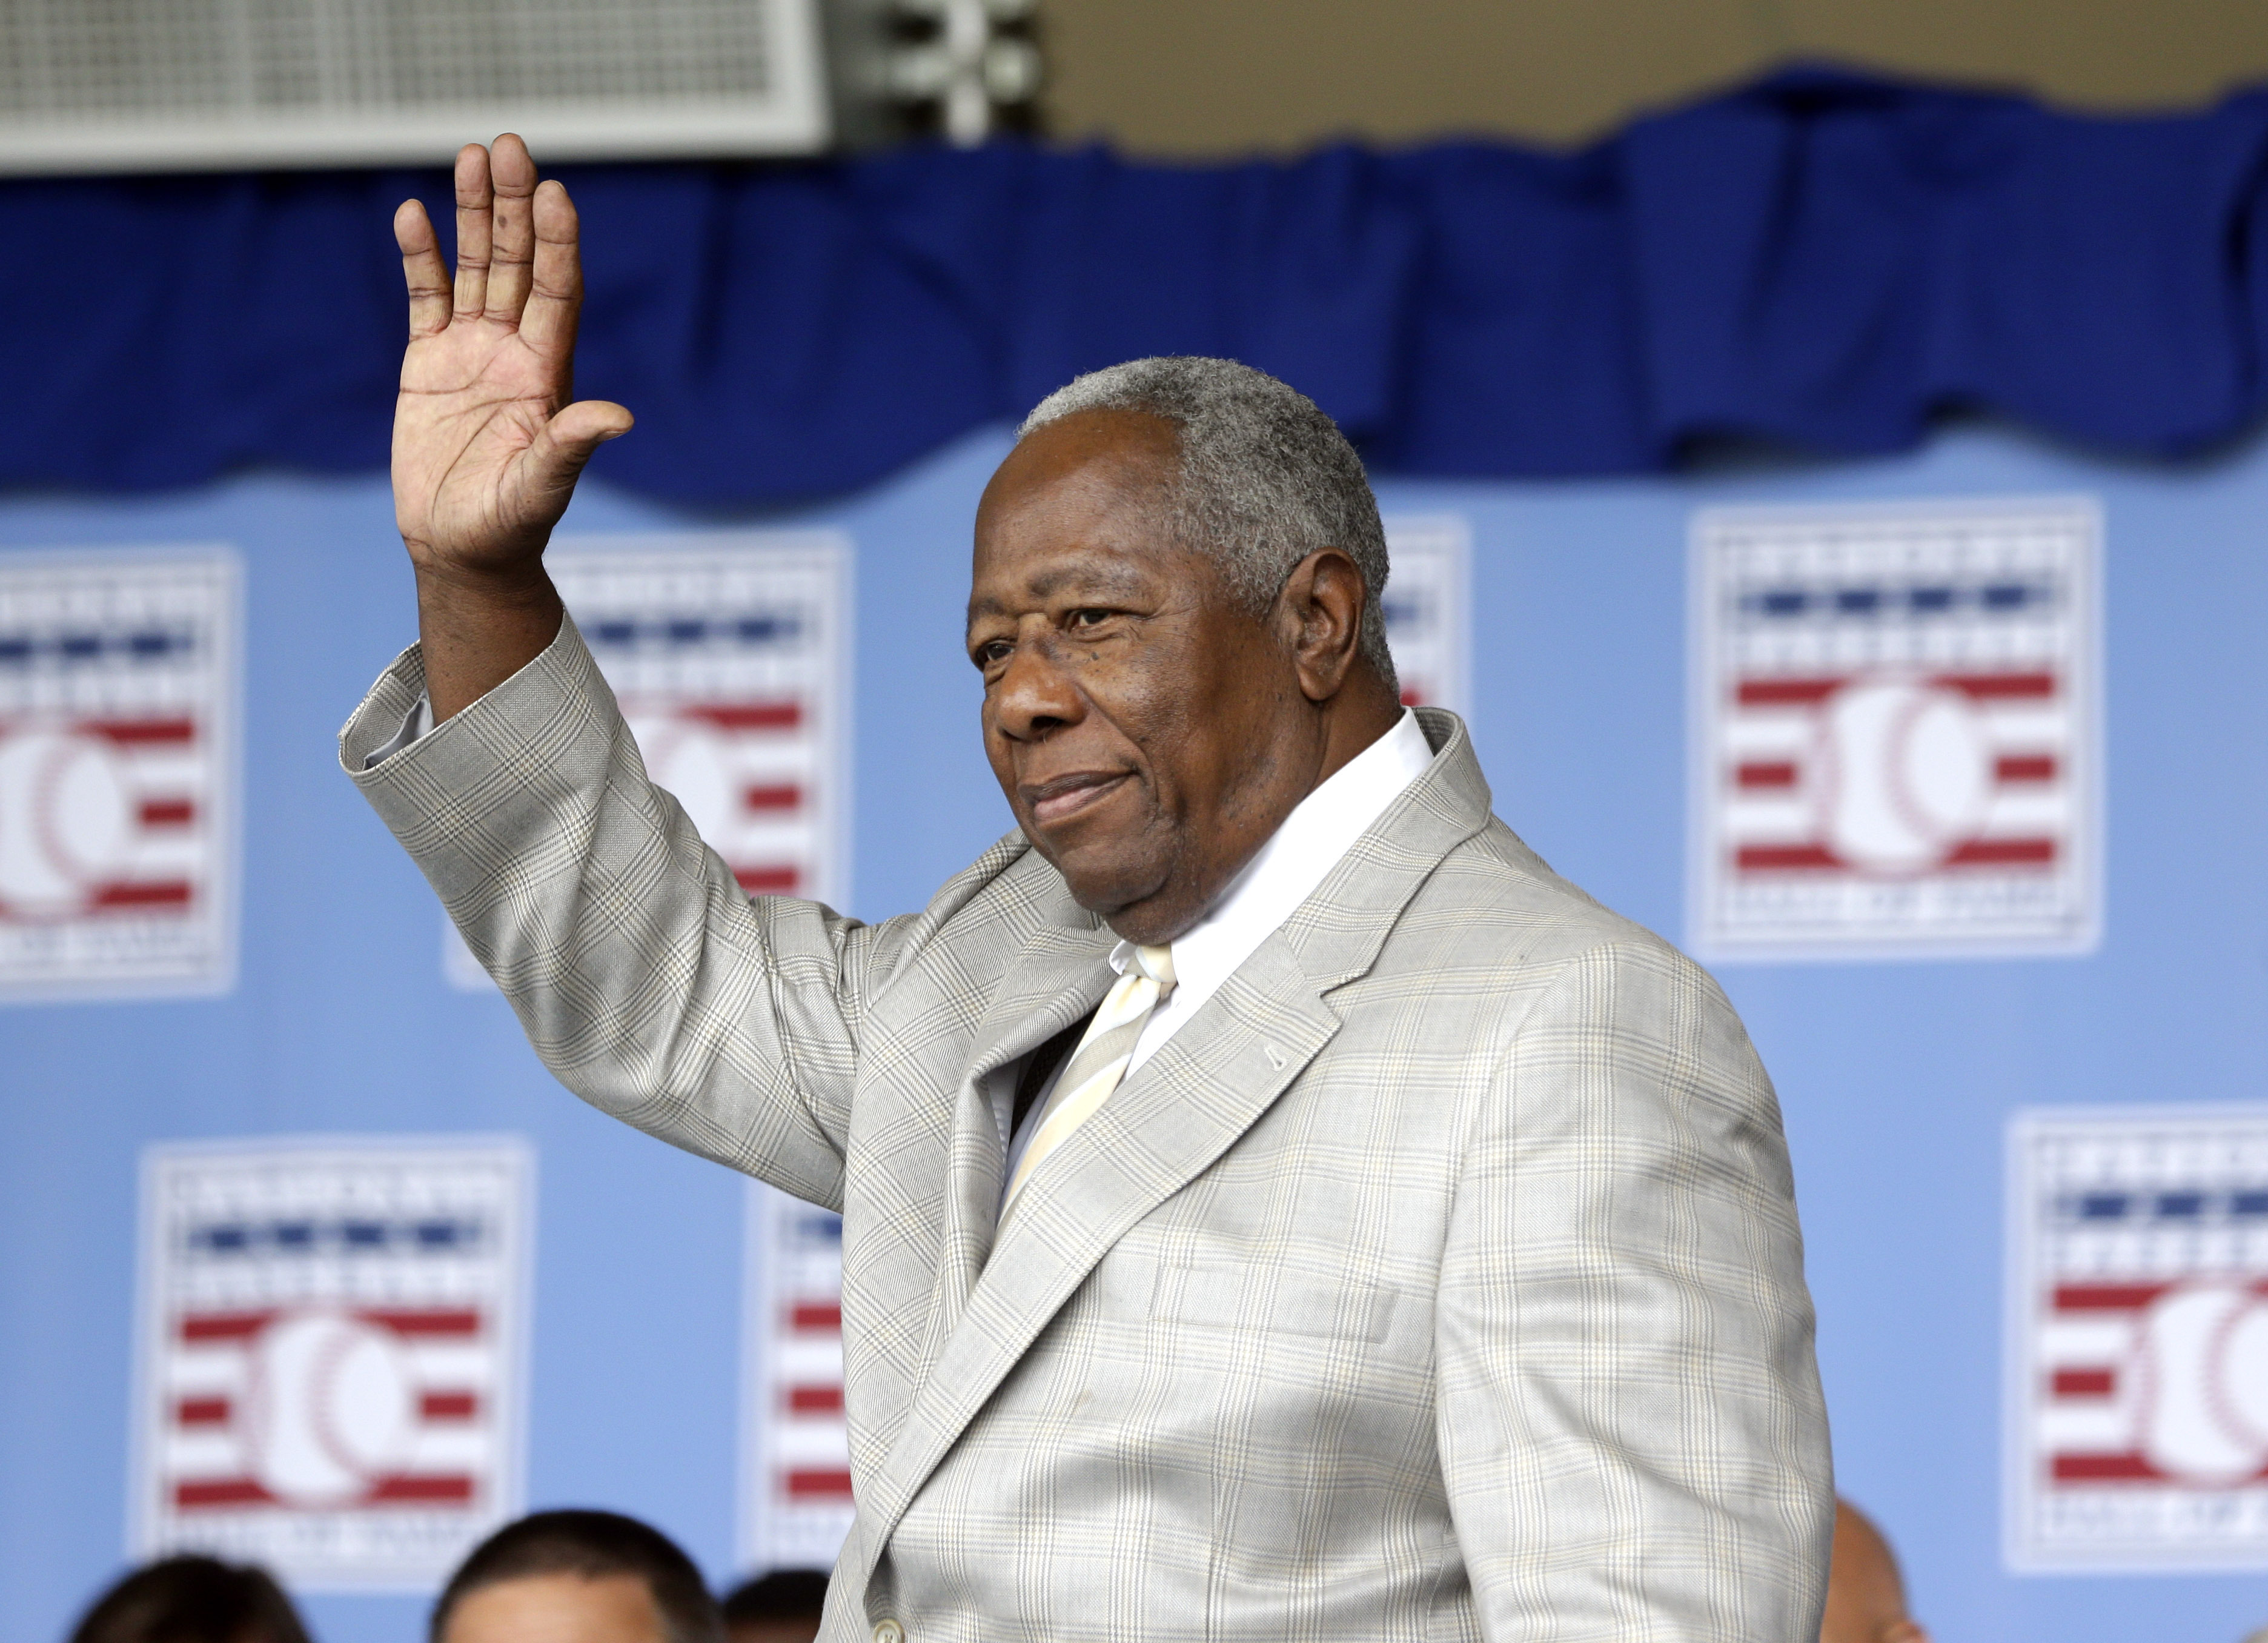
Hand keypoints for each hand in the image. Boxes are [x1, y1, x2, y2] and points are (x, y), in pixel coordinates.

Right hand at [391, 137, 630, 716]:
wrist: (460, 549)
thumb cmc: (508, 527)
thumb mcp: (542, 488)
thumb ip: (572, 447)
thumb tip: (618, 417)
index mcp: (547, 374)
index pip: (557, 292)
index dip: (557, 244)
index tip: (555, 194)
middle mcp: (514, 351)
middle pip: (517, 263)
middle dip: (513, 207)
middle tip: (510, 146)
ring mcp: (472, 352)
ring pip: (475, 268)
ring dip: (472, 215)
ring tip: (472, 155)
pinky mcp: (429, 362)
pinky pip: (426, 297)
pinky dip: (420, 257)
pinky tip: (415, 213)